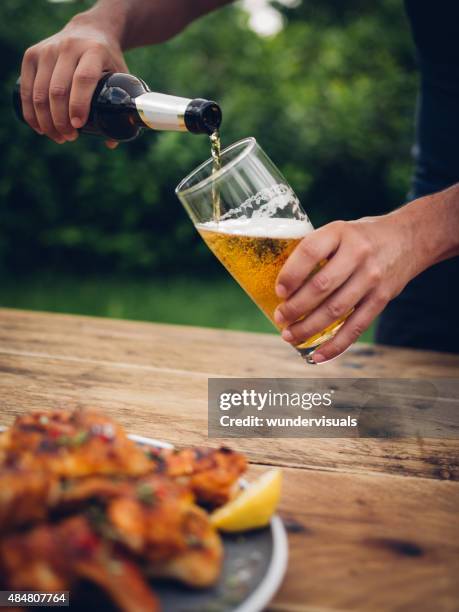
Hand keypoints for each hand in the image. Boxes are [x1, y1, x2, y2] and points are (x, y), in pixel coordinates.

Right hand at [20, 14, 127, 145]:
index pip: (83, 80)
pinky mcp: (32, 54)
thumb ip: (120, 105)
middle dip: (61, 121)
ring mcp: (47, 50)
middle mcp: (69, 48)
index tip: (78, 126)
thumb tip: (111, 142)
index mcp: (94, 52)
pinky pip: (27, 88)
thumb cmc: (107, 60)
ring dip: (46, 120)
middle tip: (69, 138)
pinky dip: (31, 112)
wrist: (89, 30)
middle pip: (58, 90)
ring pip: (41, 92)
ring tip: (58, 136)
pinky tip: (39, 127)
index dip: (79, 105)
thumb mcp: (121, 75)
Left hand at [274, 214, 419, 362]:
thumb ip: (315, 251)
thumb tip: (281, 285)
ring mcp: (371, 277)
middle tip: (280, 318)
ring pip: (335, 310)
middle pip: (321, 286)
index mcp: (340, 232)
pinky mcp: (381, 298)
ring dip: (308, 327)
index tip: (278, 291)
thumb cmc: (361, 238)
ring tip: (289, 335)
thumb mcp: (339, 231)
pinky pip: (355, 327)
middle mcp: (357, 253)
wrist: (409, 239)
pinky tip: (317, 355)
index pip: (310, 251)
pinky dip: (335, 345)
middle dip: (295, 307)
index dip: (291, 274)